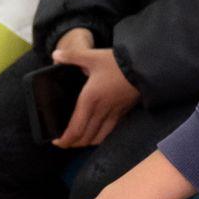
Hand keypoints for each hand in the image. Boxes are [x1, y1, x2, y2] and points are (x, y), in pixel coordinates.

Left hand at [51, 33, 137, 147]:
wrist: (142, 67)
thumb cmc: (116, 63)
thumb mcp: (92, 56)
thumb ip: (72, 56)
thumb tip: (55, 55)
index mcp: (89, 100)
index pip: (75, 129)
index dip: (64, 140)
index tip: (56, 141)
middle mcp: (100, 111)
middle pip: (84, 138)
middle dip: (72, 143)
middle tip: (64, 142)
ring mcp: (113, 114)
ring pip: (97, 138)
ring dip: (86, 142)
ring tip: (78, 139)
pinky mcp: (122, 113)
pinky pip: (108, 132)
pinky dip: (98, 137)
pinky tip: (95, 133)